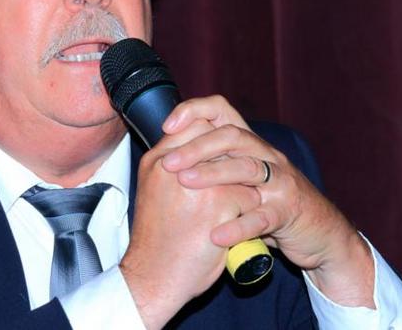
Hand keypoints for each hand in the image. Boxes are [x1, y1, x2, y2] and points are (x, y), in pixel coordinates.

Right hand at [121, 117, 262, 328]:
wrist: (155, 277)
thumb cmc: (156, 239)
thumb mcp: (152, 191)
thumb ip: (170, 167)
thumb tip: (197, 148)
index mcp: (156, 161)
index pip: (191, 125)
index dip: (210, 136)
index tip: (220, 151)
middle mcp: (173, 166)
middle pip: (215, 139)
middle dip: (229, 156)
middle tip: (238, 172)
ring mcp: (197, 183)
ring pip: (236, 165)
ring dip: (242, 181)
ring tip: (241, 198)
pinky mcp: (219, 204)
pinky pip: (248, 195)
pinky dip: (250, 209)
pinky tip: (242, 222)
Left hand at [159, 95, 374, 307]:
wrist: (319, 234)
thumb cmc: (268, 204)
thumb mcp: (240, 179)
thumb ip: (212, 164)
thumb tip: (165, 154)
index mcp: (249, 143)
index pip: (221, 109)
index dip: (193, 111)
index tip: (166, 126)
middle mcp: (266, 154)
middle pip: (232, 136)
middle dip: (197, 147)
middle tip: (168, 163)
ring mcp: (281, 181)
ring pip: (247, 168)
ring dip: (213, 174)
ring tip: (184, 183)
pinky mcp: (290, 211)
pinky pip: (263, 216)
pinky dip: (239, 226)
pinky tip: (216, 235)